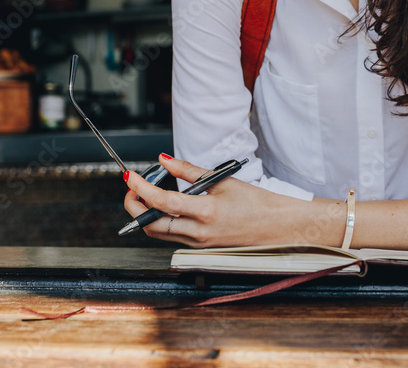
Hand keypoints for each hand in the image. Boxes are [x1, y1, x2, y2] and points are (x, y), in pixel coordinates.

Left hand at [123, 155, 291, 247]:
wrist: (278, 227)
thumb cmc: (256, 203)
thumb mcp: (222, 180)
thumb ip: (189, 171)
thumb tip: (165, 161)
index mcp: (206, 212)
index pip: (162, 201)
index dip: (141, 188)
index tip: (130, 176)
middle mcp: (198, 232)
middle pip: (150, 225)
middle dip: (133, 206)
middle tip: (132, 188)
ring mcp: (197, 243)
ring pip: (157, 233)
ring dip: (144, 214)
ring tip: (146, 194)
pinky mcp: (199, 247)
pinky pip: (170, 236)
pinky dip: (160, 221)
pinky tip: (165, 206)